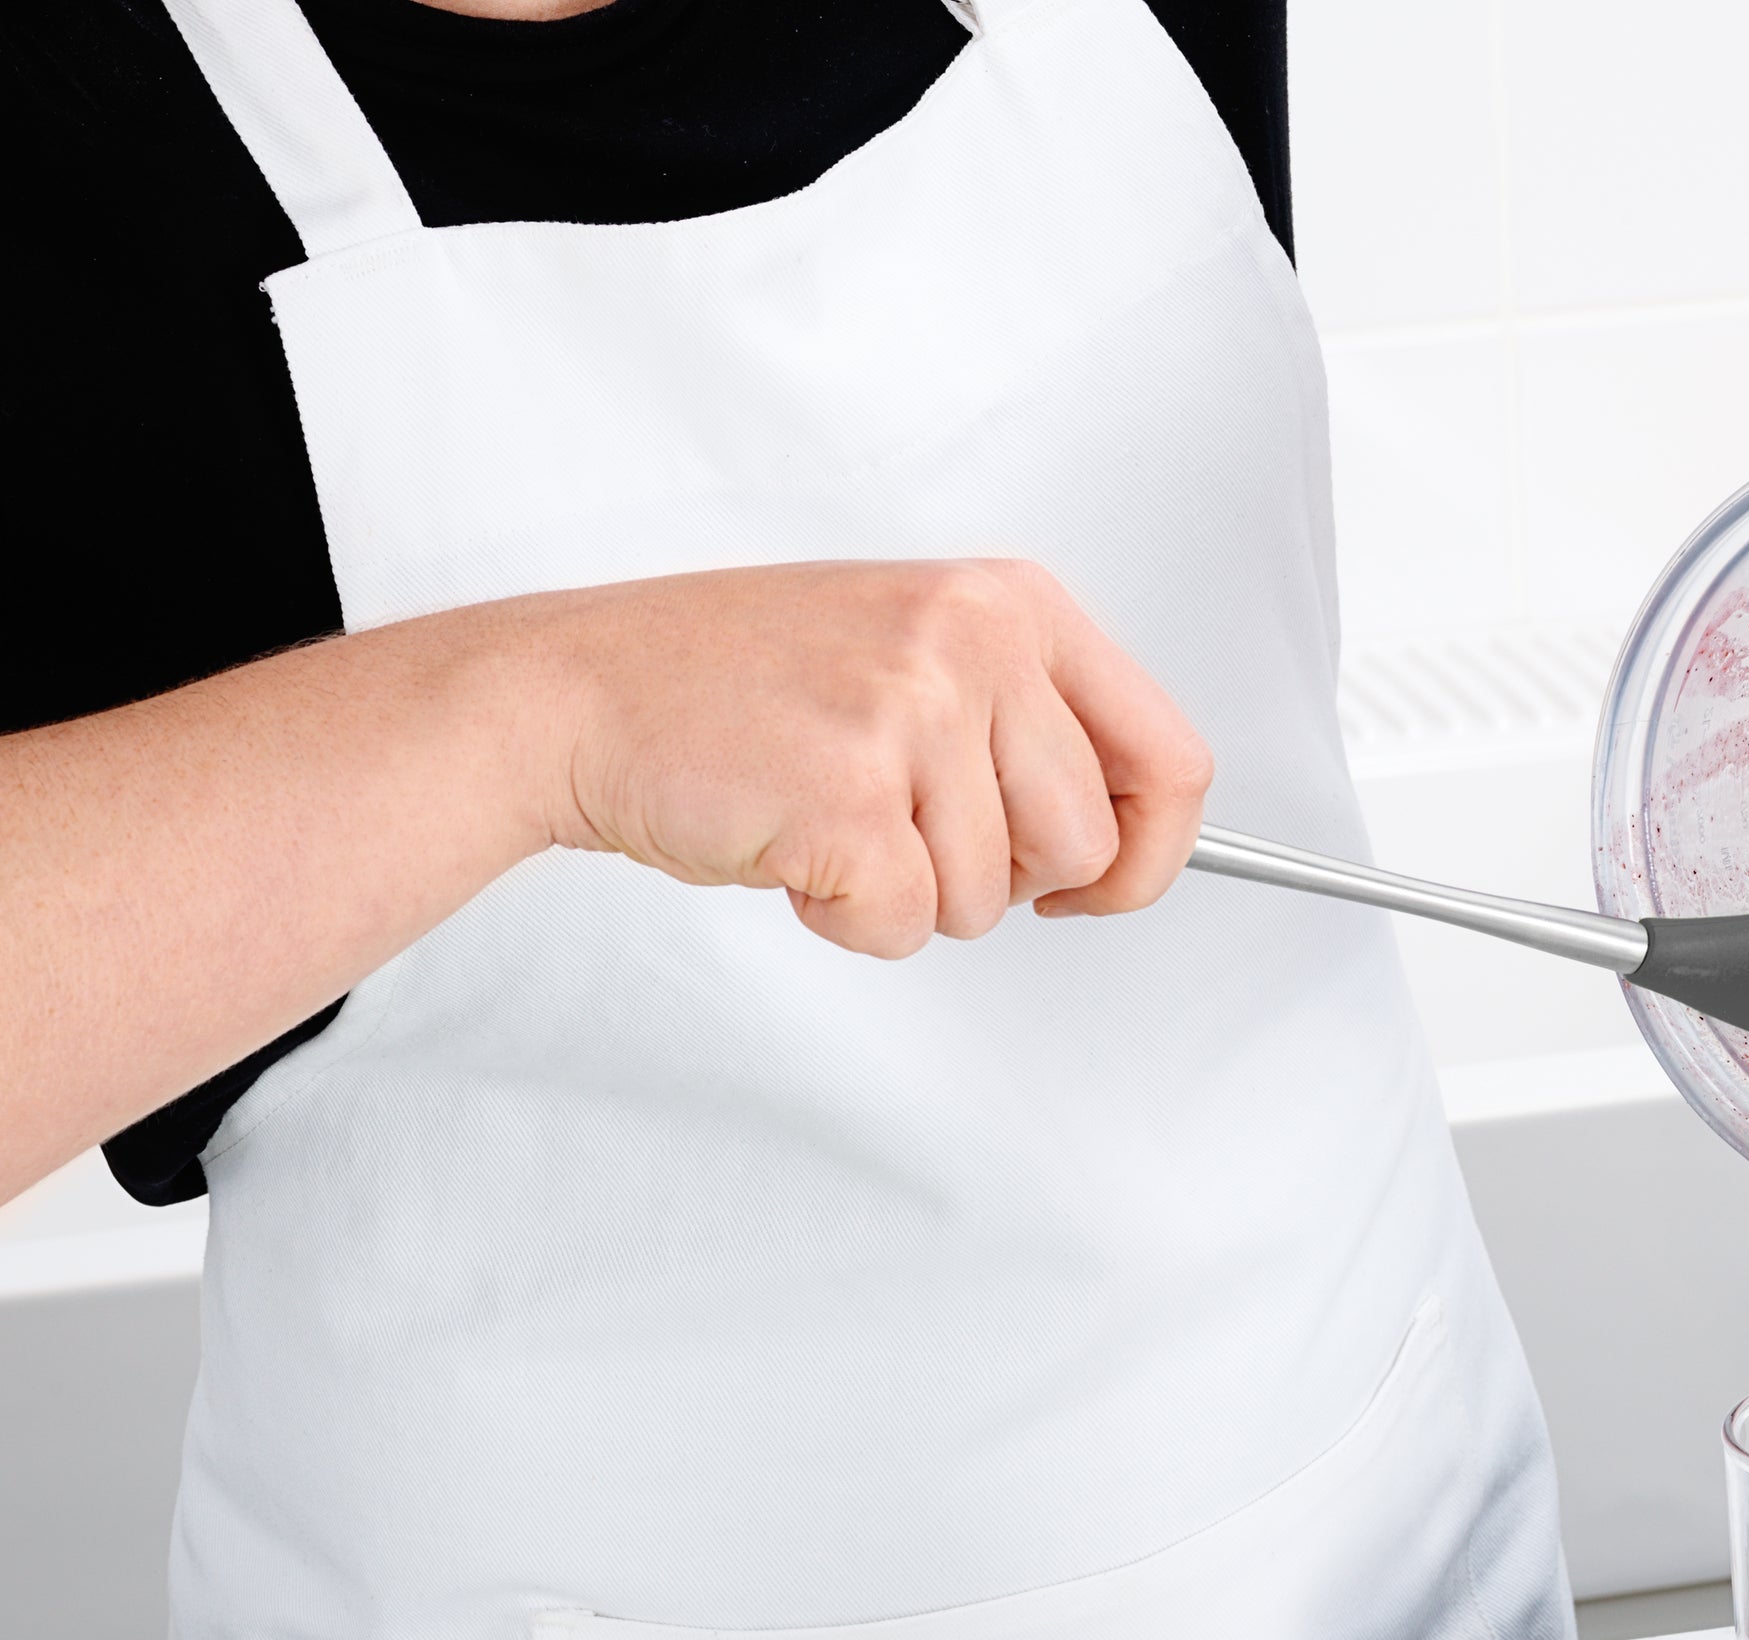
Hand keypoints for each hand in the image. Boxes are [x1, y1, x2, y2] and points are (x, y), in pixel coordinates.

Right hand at [514, 559, 1211, 958]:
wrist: (577, 693)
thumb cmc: (738, 687)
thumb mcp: (916, 655)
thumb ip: (1028, 725)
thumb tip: (1132, 841)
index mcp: (1011, 604)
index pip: (1171, 762)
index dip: (1147, 856)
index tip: (1091, 885)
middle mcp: (974, 642)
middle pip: (1084, 846)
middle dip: (1001, 879)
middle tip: (903, 831)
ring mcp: (912, 713)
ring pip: (993, 898)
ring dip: (911, 896)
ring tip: (827, 815)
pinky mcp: (849, 798)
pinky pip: (907, 927)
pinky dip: (847, 921)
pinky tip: (789, 848)